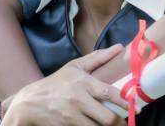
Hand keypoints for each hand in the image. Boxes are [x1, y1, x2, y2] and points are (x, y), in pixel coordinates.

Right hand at [2, 44, 130, 125]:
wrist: (28, 103)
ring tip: (111, 125)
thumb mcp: (75, 67)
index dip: (126, 102)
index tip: (136, 108)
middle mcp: (78, 100)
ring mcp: (70, 116)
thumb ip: (98, 58)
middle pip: (107, 117)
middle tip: (124, 122)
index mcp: (84, 83)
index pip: (110, 93)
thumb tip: (119, 47)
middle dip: (118, 122)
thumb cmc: (55, 83)